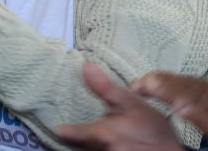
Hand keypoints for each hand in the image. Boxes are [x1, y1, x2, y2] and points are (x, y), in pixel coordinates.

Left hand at [57, 63, 185, 150]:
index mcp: (100, 134)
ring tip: (94, 133)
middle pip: (79, 145)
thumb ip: (105, 87)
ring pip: (91, 149)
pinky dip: (101, 146)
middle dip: (76, 138)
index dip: (63, 129)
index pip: (72, 134)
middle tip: (71, 127)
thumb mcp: (131, 103)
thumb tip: (85, 66)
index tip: (57, 126)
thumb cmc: (151, 128)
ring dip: (90, 142)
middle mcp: (101, 150)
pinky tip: (114, 140)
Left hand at [132, 51, 207, 150]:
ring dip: (176, 93)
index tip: (145, 79)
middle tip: (141, 82)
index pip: (194, 85)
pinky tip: (181, 107)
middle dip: (166, 85)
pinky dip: (197, 112)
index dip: (169, 81)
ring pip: (197, 102)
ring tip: (151, 88)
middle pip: (191, 90)